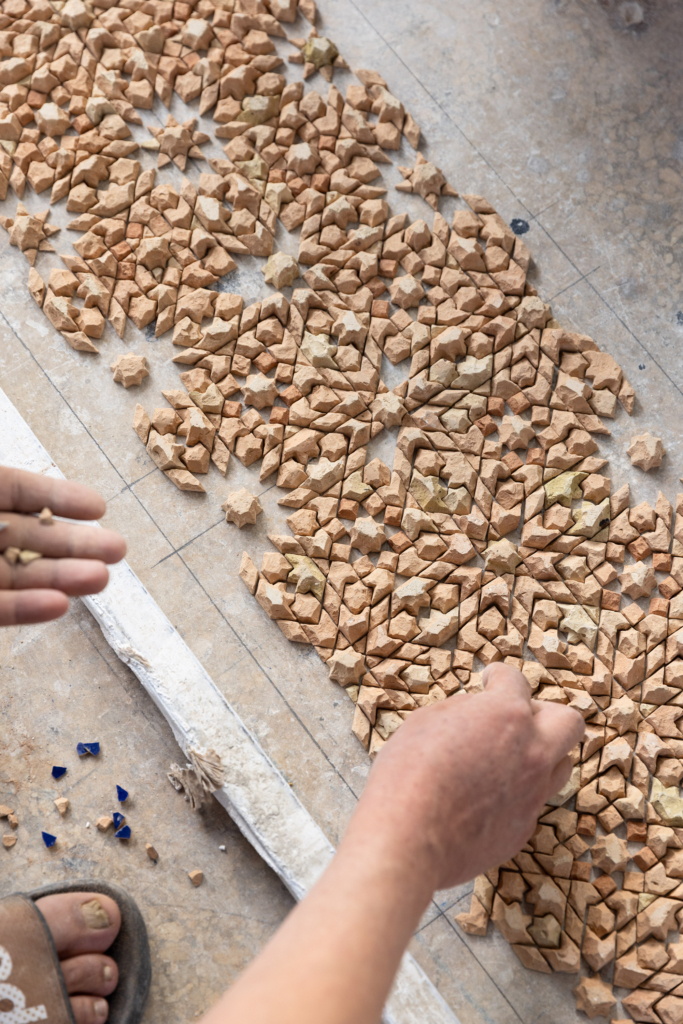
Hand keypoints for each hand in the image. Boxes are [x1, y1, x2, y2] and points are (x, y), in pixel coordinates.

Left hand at [0, 466, 125, 625]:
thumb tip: (39, 499)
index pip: (18, 493)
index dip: (58, 498)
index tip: (98, 507)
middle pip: (28, 538)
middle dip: (74, 543)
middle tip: (118, 549)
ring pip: (18, 576)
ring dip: (61, 578)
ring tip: (100, 579)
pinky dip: (25, 609)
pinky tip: (59, 605)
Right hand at [347, 663, 584, 890]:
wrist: (408, 839)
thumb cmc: (408, 775)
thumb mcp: (426, 721)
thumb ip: (462, 710)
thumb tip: (475, 714)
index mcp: (506, 715)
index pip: (515, 680)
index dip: (498, 676)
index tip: (490, 679)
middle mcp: (531, 752)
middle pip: (569, 722)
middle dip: (544, 713)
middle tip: (514, 717)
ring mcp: (532, 794)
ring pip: (560, 766)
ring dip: (539, 755)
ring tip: (506, 758)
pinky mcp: (522, 829)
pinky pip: (531, 802)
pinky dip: (515, 793)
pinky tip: (483, 797)